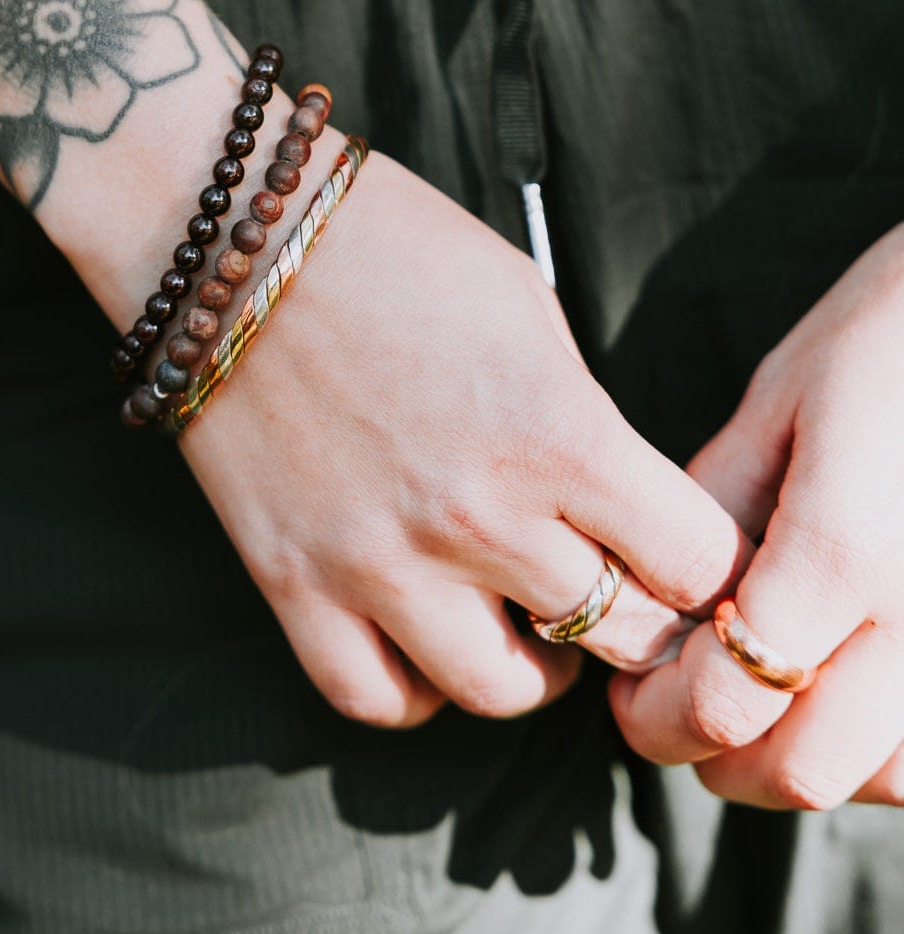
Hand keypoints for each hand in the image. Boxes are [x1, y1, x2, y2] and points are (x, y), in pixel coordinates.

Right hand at [0, 0, 748, 730]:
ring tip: (520, 617)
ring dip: (533, 663)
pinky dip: (417, 687)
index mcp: (559, 434)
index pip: (696, 567)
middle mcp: (478, 518)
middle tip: (615, 588)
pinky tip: (426, 636)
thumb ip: (584, 424)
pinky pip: (378, 700)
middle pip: (619, 637)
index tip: (682, 553)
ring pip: (505, 692)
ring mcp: (380, 563)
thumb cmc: (391, 246)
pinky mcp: (293, 584)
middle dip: (635, 614)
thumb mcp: (529, 312)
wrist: (228, 232)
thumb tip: (620, 512)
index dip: (705, 564)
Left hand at [610, 224, 903, 807]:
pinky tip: (853, 693)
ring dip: (815, 763)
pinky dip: (889, 750)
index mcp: (845, 550)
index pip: (728, 701)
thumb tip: (664, 603)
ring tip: (770, 705)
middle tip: (679, 712)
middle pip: (806, 770)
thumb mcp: (781, 403)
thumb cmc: (890, 332)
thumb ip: (717, 513)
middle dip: (719, 758)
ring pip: (892, 780)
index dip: (657, 716)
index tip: (630, 691)